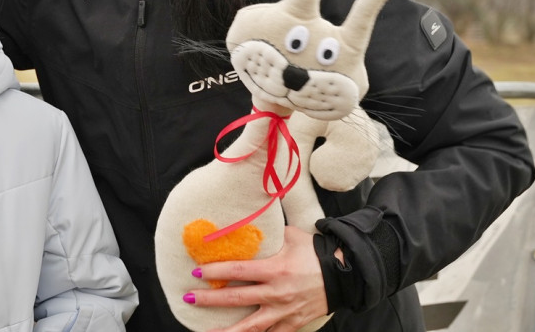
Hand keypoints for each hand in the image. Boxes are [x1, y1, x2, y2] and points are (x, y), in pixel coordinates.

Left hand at [188, 226, 328, 331]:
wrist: (345, 274)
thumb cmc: (315, 252)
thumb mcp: (291, 236)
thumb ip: (268, 232)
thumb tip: (249, 214)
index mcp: (275, 270)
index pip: (238, 272)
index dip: (215, 272)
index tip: (197, 272)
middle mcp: (277, 293)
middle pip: (237, 299)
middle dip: (210, 299)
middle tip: (189, 297)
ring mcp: (285, 312)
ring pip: (252, 327)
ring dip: (227, 331)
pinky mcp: (293, 324)